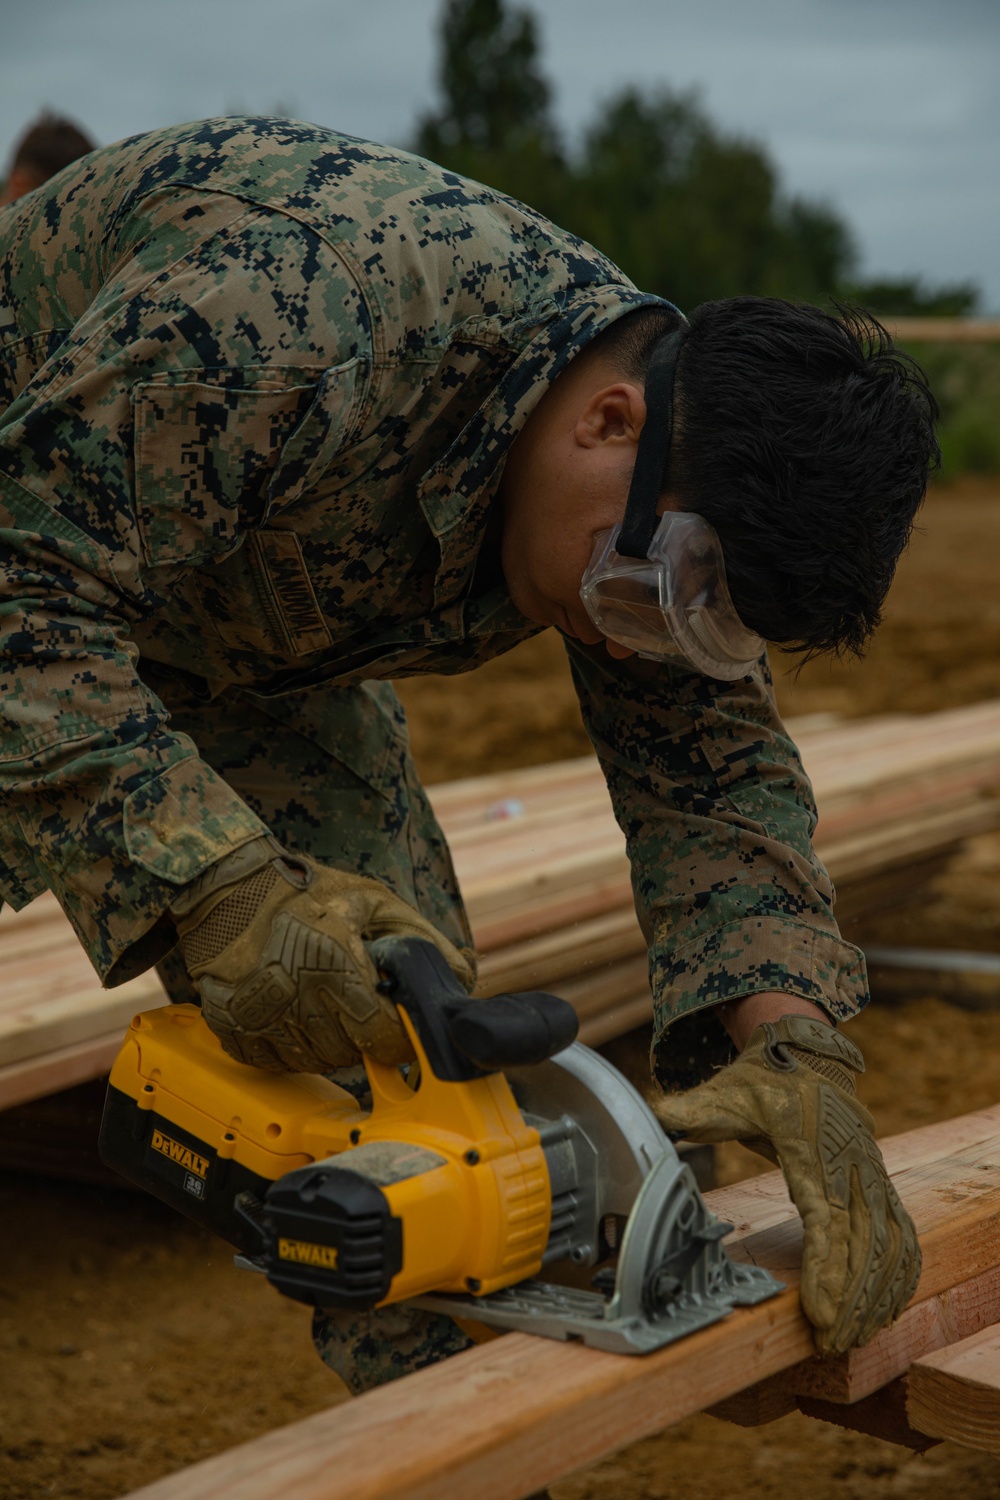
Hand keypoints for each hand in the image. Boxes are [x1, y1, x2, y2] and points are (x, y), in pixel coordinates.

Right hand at [171, 837, 475, 1072]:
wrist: (226, 890)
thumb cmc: (304, 891)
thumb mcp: (373, 901)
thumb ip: (421, 941)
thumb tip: (461, 978)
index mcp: (332, 965)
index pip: (382, 1039)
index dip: (399, 1038)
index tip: (400, 1025)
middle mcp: (294, 1000)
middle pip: (350, 1055)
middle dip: (363, 1034)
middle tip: (356, 999)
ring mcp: (259, 1021)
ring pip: (315, 1062)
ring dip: (328, 1041)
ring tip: (323, 1000)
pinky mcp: (233, 1032)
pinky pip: (277, 1063)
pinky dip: (292, 1045)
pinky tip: (293, 1011)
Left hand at [653, 1014, 920, 1353]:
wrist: (809, 1058)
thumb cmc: (765, 1082)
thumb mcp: (726, 1093)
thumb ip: (693, 1110)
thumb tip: (654, 1116)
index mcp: (814, 1149)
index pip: (827, 1219)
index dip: (827, 1268)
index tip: (819, 1313)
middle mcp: (853, 1165)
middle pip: (865, 1243)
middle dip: (851, 1299)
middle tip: (831, 1342)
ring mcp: (873, 1176)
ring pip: (891, 1245)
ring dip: (877, 1295)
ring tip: (852, 1337)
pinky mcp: (882, 1187)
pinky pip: (903, 1237)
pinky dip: (899, 1276)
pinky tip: (885, 1309)